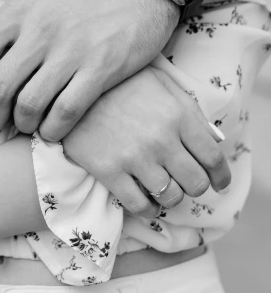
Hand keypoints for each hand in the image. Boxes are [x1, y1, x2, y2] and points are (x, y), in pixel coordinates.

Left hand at [0, 0, 178, 140]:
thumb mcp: (38, 1)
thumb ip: (10, 32)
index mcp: (17, 13)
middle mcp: (38, 32)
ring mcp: (70, 51)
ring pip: (28, 105)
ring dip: (22, 125)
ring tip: (27, 126)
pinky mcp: (100, 68)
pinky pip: (65, 112)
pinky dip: (53, 130)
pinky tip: (53, 130)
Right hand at [63, 66, 230, 218]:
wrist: (71, 88)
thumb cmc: (119, 83)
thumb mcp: (159, 83)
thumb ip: (188, 108)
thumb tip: (213, 138)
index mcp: (177, 114)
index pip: (213, 157)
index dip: (221, 176)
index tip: (220, 185)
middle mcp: (161, 139)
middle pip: (196, 182)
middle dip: (196, 188)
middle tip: (188, 185)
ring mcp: (134, 157)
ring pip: (171, 197)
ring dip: (172, 198)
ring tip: (165, 192)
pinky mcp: (109, 171)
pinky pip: (140, 205)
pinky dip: (148, 209)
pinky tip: (147, 202)